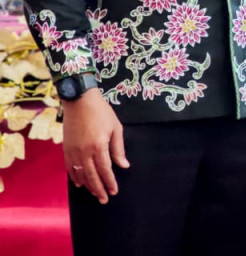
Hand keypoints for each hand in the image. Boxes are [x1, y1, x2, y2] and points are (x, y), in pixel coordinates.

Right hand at [61, 88, 128, 203]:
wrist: (79, 100)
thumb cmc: (101, 112)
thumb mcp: (115, 128)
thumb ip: (118, 148)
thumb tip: (124, 165)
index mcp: (99, 146)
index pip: (105, 170)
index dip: (110, 182)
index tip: (114, 192)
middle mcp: (84, 152)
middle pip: (92, 176)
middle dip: (99, 189)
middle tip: (104, 199)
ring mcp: (73, 151)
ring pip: (80, 174)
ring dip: (88, 186)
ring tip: (95, 194)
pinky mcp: (66, 149)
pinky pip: (70, 168)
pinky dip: (75, 177)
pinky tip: (80, 183)